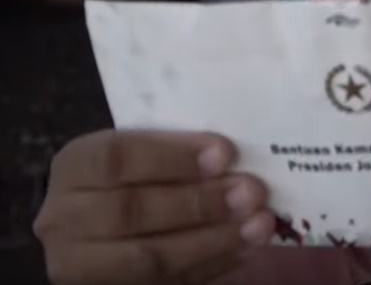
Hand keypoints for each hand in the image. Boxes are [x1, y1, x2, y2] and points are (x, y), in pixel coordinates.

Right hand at [34, 130, 274, 284]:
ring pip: (147, 259)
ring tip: (259, 224)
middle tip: (252, 192)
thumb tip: (233, 156)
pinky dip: (212, 266)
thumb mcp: (143, 149)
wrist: (97, 227)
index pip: (116, 158)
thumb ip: (177, 148)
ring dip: (212, 241)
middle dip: (199, 203)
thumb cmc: (135, 175)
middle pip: (131, 212)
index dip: (173, 156)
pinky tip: (246, 249)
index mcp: (75, 167)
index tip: (226, 153)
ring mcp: (82, 267)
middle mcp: (65, 220)